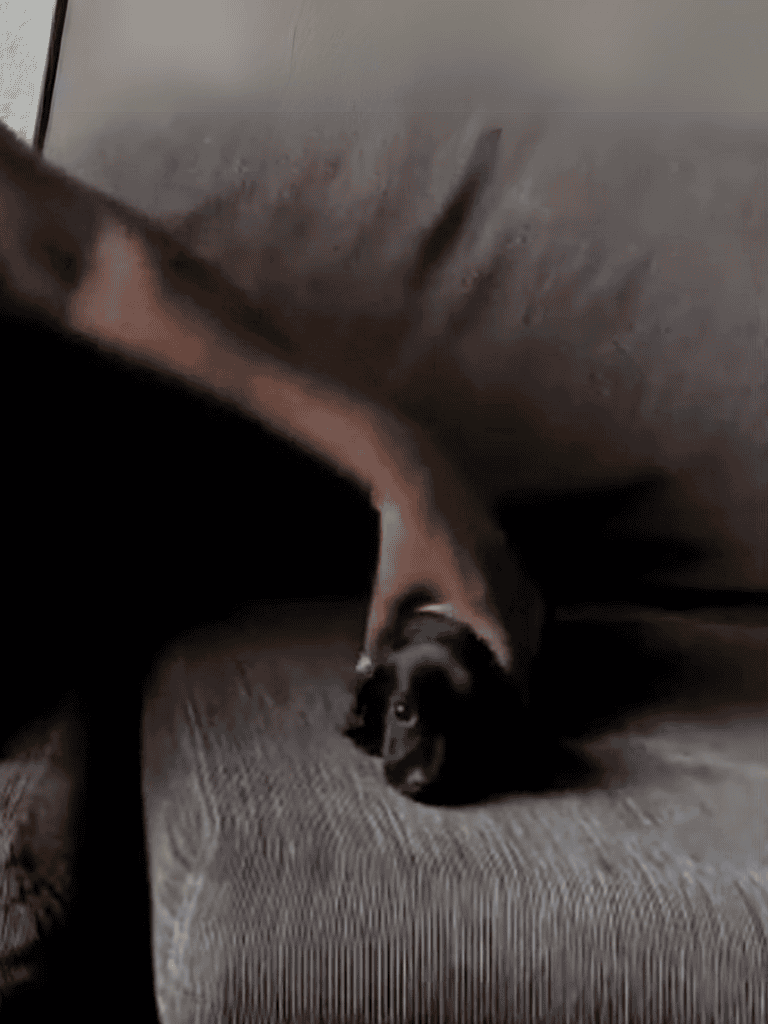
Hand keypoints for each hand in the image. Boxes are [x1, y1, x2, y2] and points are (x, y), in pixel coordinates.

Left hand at [359, 458, 543, 690]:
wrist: (418, 480)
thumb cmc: (406, 534)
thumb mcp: (390, 589)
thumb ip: (381, 631)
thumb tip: (370, 661)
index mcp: (480, 599)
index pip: (513, 650)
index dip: (518, 679)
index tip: (518, 700)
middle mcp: (502, 580)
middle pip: (531, 631)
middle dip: (527, 660)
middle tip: (517, 683)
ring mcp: (506, 557)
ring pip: (533, 605)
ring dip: (530, 631)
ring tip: (519, 651)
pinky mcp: (501, 540)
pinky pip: (526, 581)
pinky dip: (526, 602)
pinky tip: (508, 607)